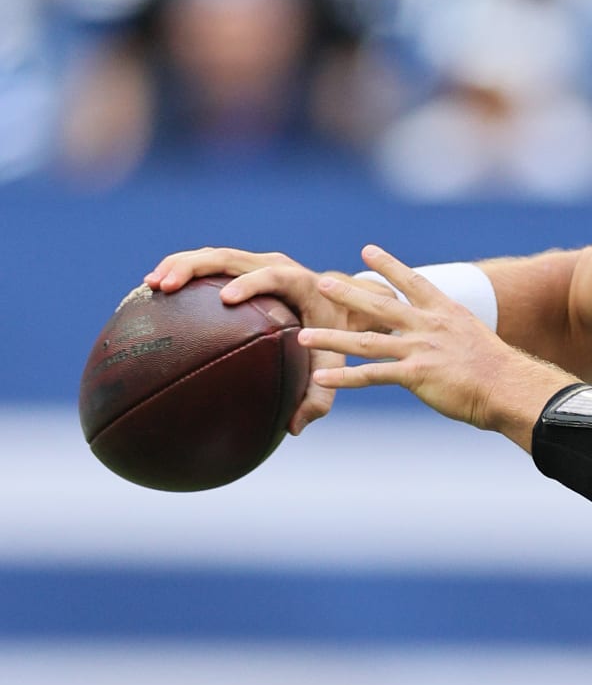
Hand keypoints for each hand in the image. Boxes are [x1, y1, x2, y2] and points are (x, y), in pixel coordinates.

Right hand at [142, 246, 390, 433]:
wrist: (346, 302)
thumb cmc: (337, 333)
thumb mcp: (334, 362)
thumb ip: (319, 396)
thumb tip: (294, 428)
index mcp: (301, 282)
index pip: (274, 276)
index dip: (252, 283)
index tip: (228, 298)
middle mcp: (277, 266)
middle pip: (232, 257)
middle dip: (196, 267)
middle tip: (167, 286)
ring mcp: (257, 263)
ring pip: (214, 256)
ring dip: (180, 264)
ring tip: (151, 284)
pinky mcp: (243, 267)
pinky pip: (209, 263)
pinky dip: (181, 269)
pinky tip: (152, 289)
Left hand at [299, 245, 570, 447]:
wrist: (509, 386)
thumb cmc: (498, 370)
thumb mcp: (474, 340)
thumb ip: (452, 336)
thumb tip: (444, 342)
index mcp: (446, 313)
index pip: (413, 282)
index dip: (389, 265)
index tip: (368, 250)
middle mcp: (430, 326)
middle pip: (381, 305)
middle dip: (348, 293)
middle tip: (322, 282)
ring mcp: (421, 349)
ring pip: (366, 340)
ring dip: (332, 337)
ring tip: (303, 336)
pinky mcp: (416, 374)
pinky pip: (372, 375)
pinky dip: (345, 377)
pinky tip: (322, 377)